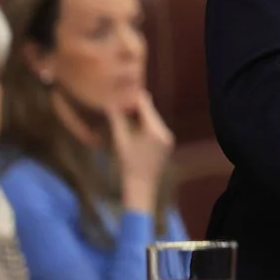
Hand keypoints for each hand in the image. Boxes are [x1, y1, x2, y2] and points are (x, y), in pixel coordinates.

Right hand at [107, 91, 173, 212]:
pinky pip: (156, 127)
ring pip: (153, 119)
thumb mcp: (120, 141)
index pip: (146, 106)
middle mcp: (165, 131)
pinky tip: (134, 125)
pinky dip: (146, 124)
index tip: (122, 94)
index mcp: (155, 129)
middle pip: (150, 111)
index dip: (133, 98)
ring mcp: (168, 137)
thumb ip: (118, 120)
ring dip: (141, 115)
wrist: (141, 185)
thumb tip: (111, 103)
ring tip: (125, 112)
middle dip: (136, 106)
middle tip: (121, 102)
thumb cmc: (128, 164)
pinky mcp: (167, 142)